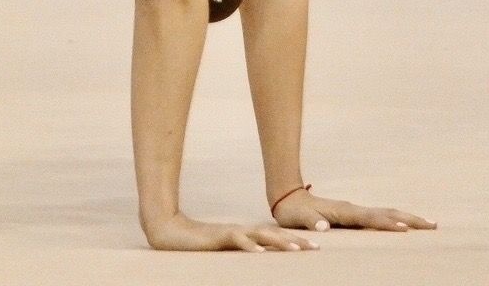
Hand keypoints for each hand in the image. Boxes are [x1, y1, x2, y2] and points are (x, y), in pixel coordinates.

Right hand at [143, 211, 317, 252]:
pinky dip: (250, 246)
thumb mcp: (225, 250)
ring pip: (261, 236)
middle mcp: (243, 232)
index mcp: (246, 235)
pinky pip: (238, 241)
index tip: (313, 246)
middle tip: (316, 247)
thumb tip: (260, 256)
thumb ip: (241, 250)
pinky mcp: (219, 237)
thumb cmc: (199, 244)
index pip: (275, 237)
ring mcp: (232, 233)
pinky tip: (261, 252)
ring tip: (297, 250)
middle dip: (296, 241)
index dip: (294, 241)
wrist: (172, 231)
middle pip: (275, 235)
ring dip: (280, 243)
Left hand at [274, 188, 435, 233]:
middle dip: (410, 219)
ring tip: (428, 224)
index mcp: (345, 212)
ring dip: (408, 218)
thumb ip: (311, 221)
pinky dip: (397, 220)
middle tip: (433, 225)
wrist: (289, 197)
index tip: (404, 228)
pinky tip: (405, 226)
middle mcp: (354, 209)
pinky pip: (381, 217)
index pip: (371, 219)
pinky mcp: (355, 216)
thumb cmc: (294, 212)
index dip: (387, 224)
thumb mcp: (298, 219)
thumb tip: (324, 227)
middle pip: (388, 212)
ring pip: (388, 213)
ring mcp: (356, 212)